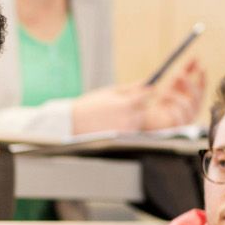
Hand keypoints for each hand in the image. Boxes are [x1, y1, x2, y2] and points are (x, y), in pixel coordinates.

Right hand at [70, 58, 206, 134]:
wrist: (72, 125)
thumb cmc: (89, 106)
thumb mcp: (110, 92)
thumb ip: (131, 89)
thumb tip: (149, 84)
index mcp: (128, 102)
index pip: (148, 94)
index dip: (148, 91)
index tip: (153, 88)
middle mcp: (132, 117)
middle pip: (146, 108)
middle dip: (139, 105)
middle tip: (122, 104)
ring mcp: (129, 130)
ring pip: (140, 119)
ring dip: (133, 117)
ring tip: (113, 116)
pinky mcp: (124, 139)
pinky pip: (132, 130)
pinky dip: (127, 127)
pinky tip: (111, 125)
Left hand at [141, 57, 205, 130]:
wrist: (143, 122)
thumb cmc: (159, 104)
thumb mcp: (171, 86)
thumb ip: (183, 74)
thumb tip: (195, 58)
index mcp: (191, 100)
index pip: (201, 88)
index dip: (201, 77)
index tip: (199, 64)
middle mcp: (191, 110)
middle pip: (197, 97)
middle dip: (189, 84)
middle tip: (179, 74)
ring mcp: (185, 119)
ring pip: (188, 105)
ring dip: (176, 95)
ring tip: (163, 93)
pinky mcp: (177, 127)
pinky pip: (179, 116)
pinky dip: (171, 107)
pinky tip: (162, 104)